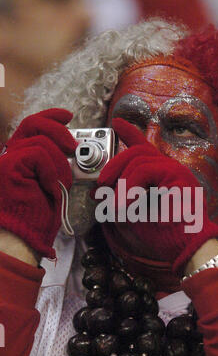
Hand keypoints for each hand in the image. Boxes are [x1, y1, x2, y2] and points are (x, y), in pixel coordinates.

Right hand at [0, 109, 76, 258]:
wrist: (23, 239)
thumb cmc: (36, 219)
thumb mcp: (52, 185)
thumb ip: (55, 165)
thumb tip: (73, 152)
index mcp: (18, 159)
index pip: (31, 127)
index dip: (50, 117)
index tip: (67, 116)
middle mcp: (8, 156)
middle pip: (32, 124)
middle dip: (58, 129)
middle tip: (73, 146)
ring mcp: (5, 160)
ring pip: (41, 142)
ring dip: (59, 164)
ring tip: (59, 185)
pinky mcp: (8, 165)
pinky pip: (39, 154)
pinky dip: (51, 171)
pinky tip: (49, 187)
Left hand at [95, 118, 217, 275]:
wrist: (185, 249)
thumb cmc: (163, 234)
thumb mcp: (131, 215)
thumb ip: (116, 199)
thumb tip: (98, 191)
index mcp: (160, 175)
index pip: (144, 148)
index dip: (130, 133)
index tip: (117, 124)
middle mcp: (169, 168)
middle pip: (135, 152)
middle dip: (112, 167)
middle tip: (100, 187)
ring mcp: (176, 170)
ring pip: (138, 160)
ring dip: (121, 183)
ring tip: (116, 206)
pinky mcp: (179, 176)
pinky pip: (146, 170)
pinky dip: (131, 187)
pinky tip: (127, 204)